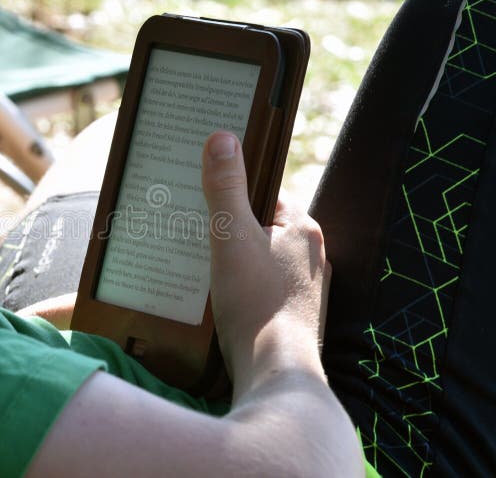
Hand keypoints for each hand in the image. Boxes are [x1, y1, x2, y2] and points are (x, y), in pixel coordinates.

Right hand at [201, 131, 329, 396]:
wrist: (274, 370)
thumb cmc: (255, 301)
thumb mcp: (231, 237)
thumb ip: (225, 188)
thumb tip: (221, 136)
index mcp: (303, 228)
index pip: (265, 195)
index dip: (233, 195)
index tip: (204, 200)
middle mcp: (311, 255)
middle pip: (261, 228)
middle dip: (230, 230)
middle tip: (196, 235)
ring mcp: (305, 287)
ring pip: (261, 260)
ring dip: (235, 261)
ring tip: (204, 267)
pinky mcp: (294, 314)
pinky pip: (262, 287)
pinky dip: (242, 287)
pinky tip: (220, 298)